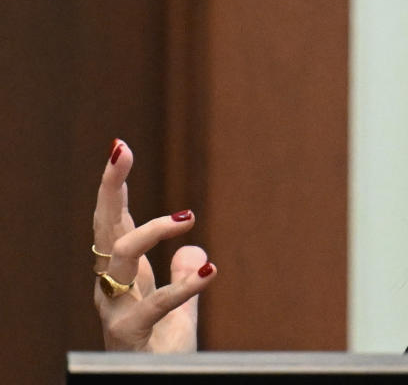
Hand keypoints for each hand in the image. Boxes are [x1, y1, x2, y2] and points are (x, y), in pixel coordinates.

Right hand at [92, 139, 216, 350]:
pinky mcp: (131, 334)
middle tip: (120, 151)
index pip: (114, 221)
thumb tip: (196, 249)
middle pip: (105, 228)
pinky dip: (184, 288)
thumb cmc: (160, 350)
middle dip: (109, 187)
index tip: (119, 147)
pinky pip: (154, 306)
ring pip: (121, 257)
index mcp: (121, 274)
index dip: (114, 186)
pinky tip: (211, 273)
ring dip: (152, 231)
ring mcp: (116, 309)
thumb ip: (183, 276)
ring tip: (188, 216)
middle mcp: (111, 285)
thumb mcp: (178, 308)